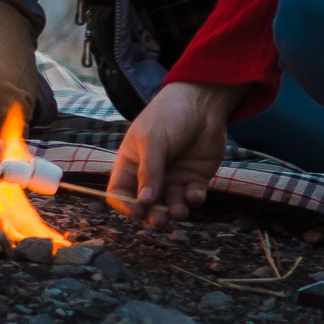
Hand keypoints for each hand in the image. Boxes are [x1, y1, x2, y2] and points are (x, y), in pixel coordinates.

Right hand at [109, 81, 241, 224]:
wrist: (202, 102)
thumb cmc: (169, 115)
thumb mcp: (153, 140)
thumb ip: (149, 171)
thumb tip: (144, 202)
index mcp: (131, 164)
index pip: (120, 192)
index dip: (126, 205)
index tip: (138, 211)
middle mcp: (150, 175)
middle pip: (146, 205)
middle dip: (152, 215)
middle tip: (160, 221)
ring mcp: (173, 178)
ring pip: (170, 205)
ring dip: (173, 212)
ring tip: (178, 211)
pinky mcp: (195, 179)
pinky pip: (191, 198)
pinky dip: (193, 200)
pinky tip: (194, 193)